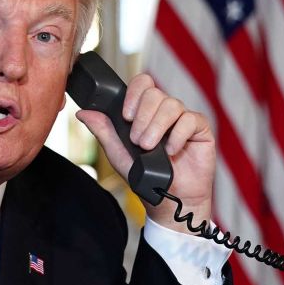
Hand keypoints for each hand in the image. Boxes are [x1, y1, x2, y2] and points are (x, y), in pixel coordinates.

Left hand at [75, 72, 215, 231]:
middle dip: (142, 117)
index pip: (142, 84)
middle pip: (155, 93)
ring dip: (157, 126)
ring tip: (150, 147)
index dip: (133, 94)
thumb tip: (83, 112)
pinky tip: (171, 150)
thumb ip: (104, 131)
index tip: (126, 116)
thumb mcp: (118, 155)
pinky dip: (178, 135)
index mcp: (146, 112)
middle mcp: (165, 111)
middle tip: (138, 141)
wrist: (169, 200)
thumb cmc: (146, 178)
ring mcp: (183, 119)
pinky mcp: (200, 129)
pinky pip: (190, 119)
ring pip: (171, 104)